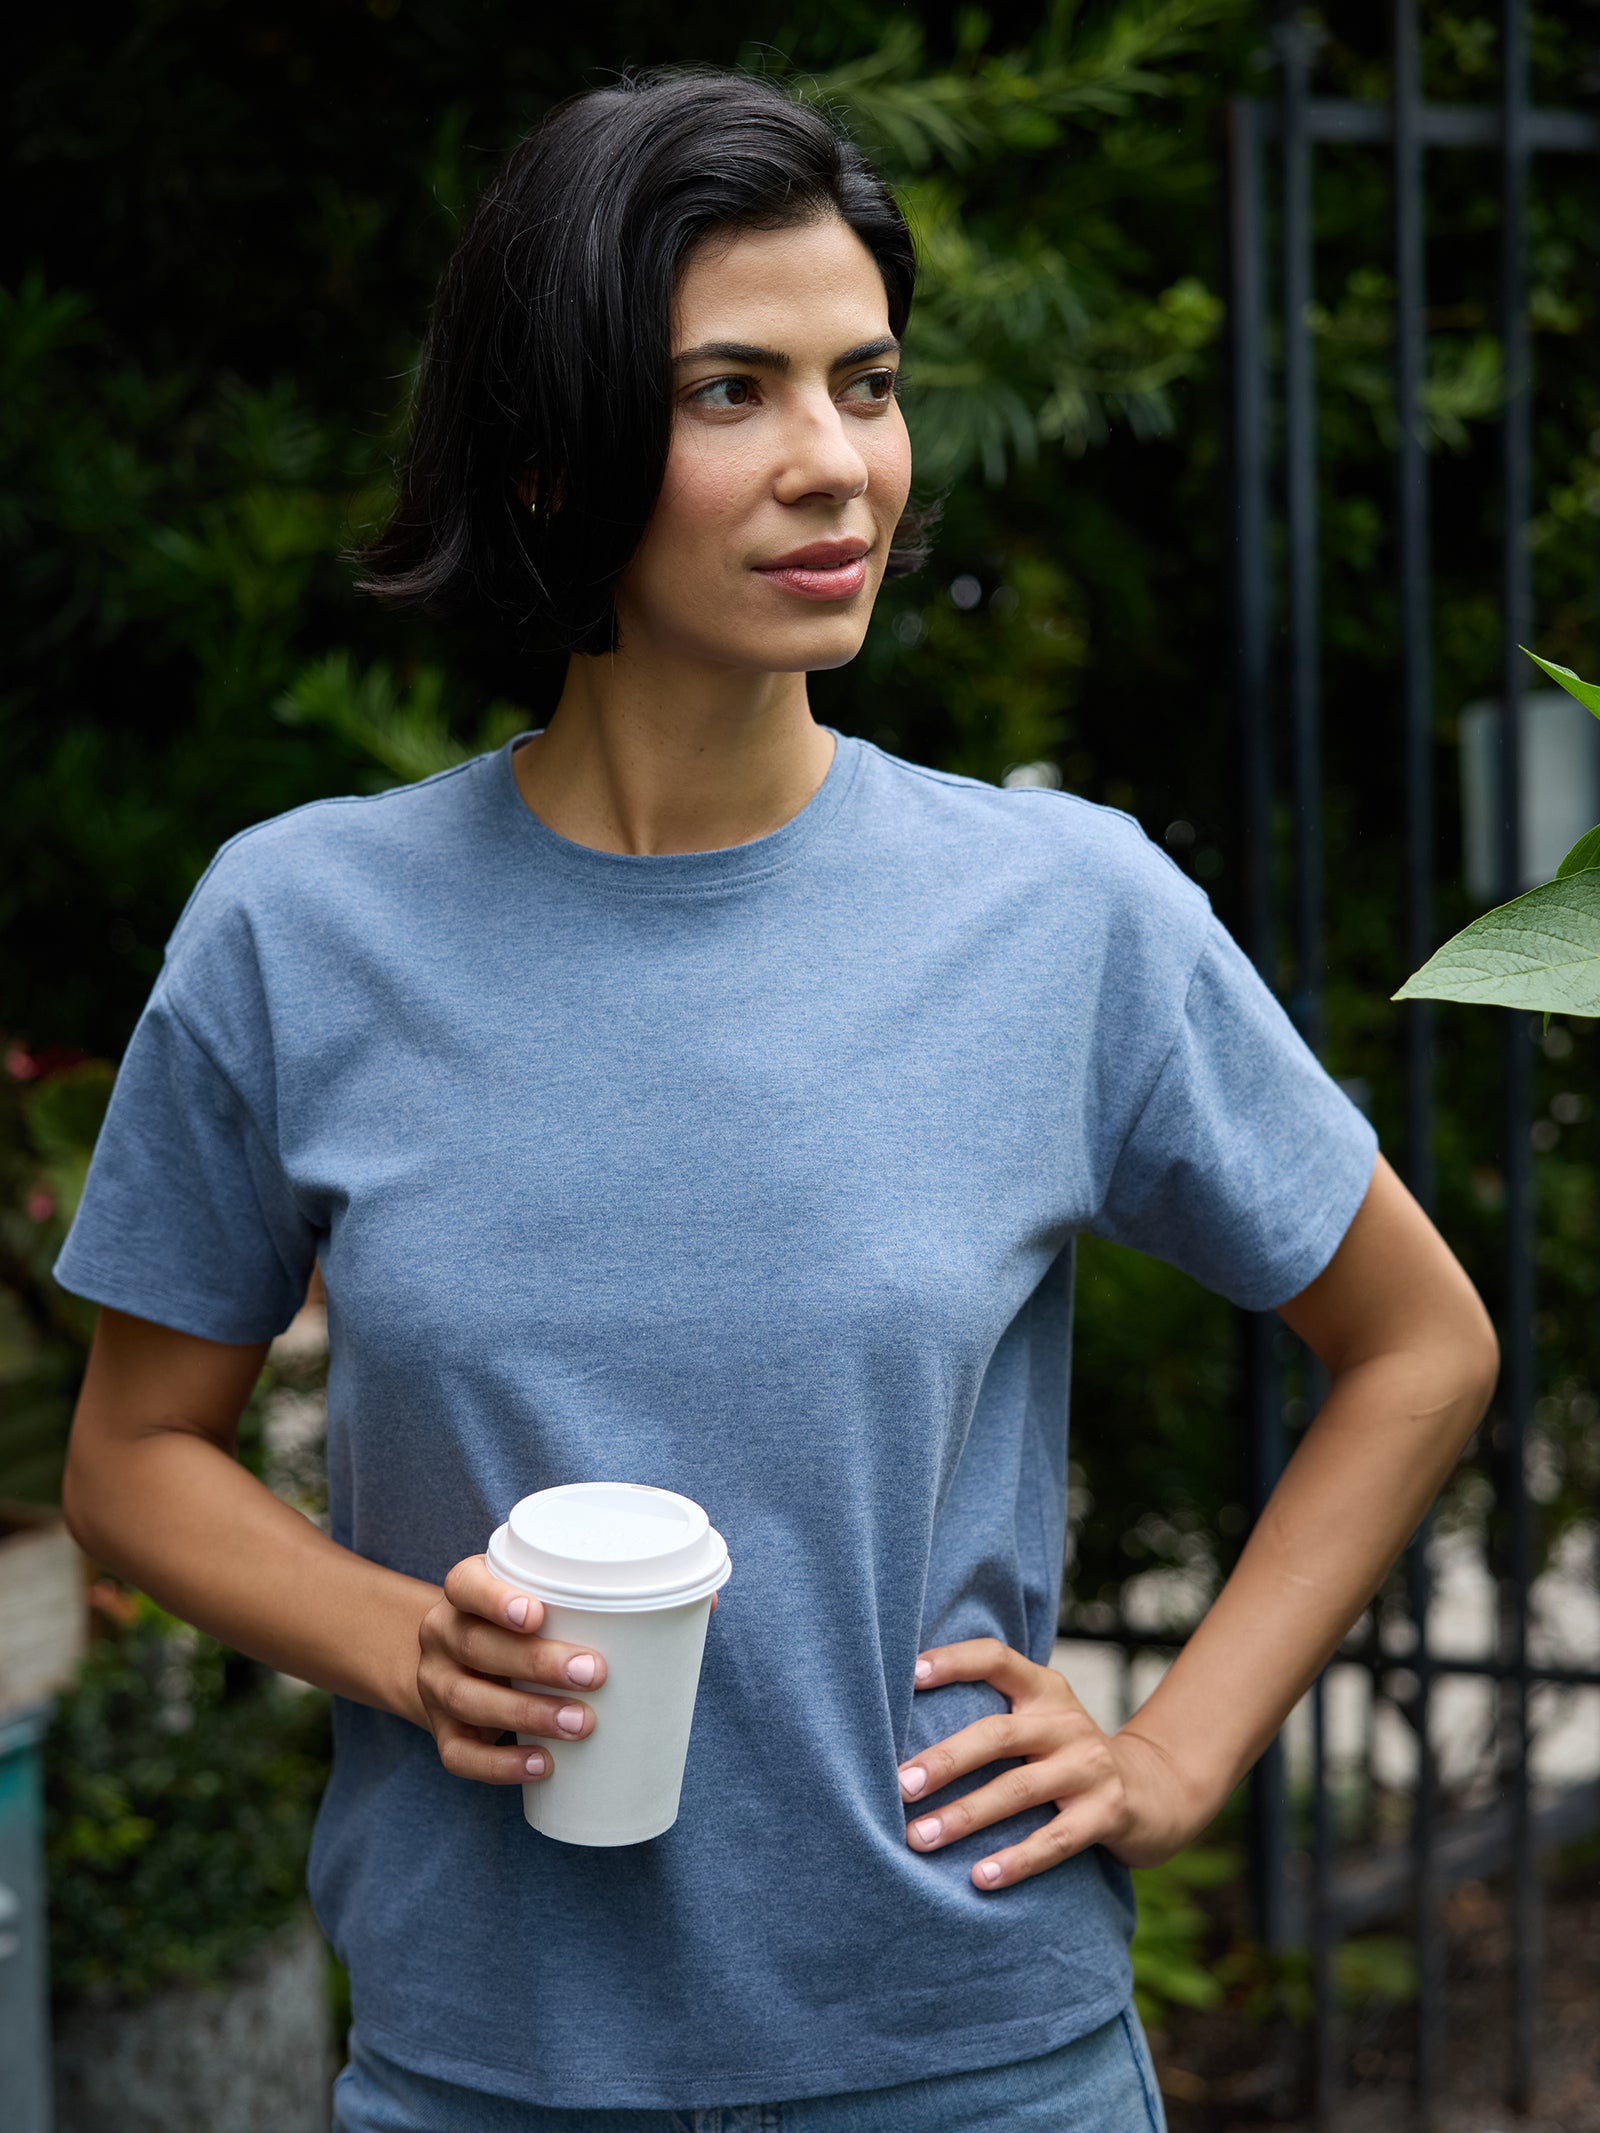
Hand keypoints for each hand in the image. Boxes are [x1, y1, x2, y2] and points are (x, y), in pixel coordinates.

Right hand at [414, 1555, 717, 1784]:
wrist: (457, 1663)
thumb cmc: (526, 1627)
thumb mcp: (548, 1600)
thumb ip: (610, 1596)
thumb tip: (705, 1602)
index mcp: (466, 1593)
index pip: (466, 1585)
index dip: (495, 1598)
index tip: (539, 1612)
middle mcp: (443, 1635)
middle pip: (477, 1646)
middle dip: (536, 1662)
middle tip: (595, 1673)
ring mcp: (437, 1686)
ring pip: (470, 1701)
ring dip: (528, 1716)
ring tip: (582, 1724)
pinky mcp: (442, 1734)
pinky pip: (461, 1756)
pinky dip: (501, 1767)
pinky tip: (542, 1767)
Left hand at [896, 1637, 1204, 1889]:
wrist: (1152, 1791)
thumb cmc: (1065, 1757)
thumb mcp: (1038, 1722)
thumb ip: (991, 1717)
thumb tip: (896, 1728)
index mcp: (1043, 1690)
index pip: (996, 1659)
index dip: (954, 1661)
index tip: (908, 1674)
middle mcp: (1066, 1721)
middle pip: (997, 1734)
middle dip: (944, 1760)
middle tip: (899, 1785)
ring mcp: (1089, 1766)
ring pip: (1018, 1790)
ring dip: (964, 1815)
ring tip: (919, 1838)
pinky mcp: (1107, 1812)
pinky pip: (1054, 1839)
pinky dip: (1015, 1859)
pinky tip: (979, 1877)